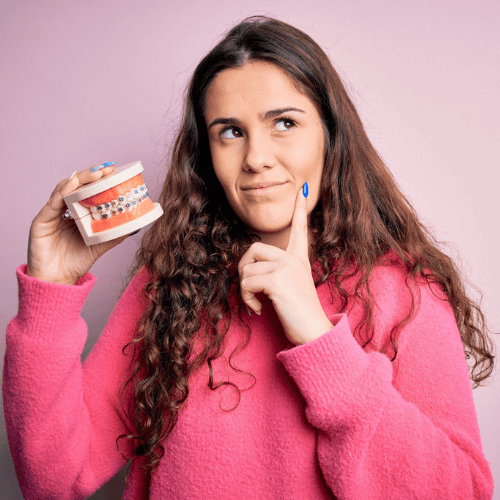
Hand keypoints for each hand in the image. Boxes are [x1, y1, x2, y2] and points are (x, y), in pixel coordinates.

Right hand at [27, 164, 131, 284]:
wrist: (58, 280)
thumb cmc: (76, 262)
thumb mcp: (100, 244)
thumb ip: (115, 234)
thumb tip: (135, 225)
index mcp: (76, 213)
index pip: (87, 190)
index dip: (99, 180)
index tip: (114, 171)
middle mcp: (63, 209)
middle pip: (76, 185)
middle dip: (92, 175)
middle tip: (108, 169)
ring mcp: (51, 214)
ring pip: (64, 189)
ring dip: (81, 180)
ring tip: (96, 174)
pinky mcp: (41, 221)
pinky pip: (52, 202)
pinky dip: (64, 191)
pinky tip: (75, 184)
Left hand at [238, 185, 332, 344]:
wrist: (314, 333)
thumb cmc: (300, 314)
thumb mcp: (291, 287)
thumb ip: (276, 272)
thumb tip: (249, 269)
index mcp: (299, 259)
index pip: (300, 229)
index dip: (299, 209)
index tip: (301, 190)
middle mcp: (294, 259)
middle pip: (254, 248)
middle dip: (244, 268)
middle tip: (249, 287)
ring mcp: (286, 267)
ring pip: (246, 269)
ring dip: (245, 290)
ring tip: (257, 303)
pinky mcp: (277, 280)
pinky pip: (247, 283)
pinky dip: (247, 299)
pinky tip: (259, 309)